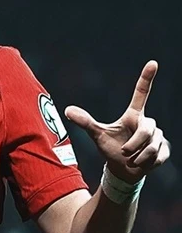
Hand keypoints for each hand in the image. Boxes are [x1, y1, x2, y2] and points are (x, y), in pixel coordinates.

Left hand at [65, 60, 169, 182]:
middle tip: (124, 151)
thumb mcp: (97, 135)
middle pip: (147, 130)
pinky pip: (157, 155)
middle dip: (134, 144)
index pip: (141, 93)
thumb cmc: (110, 148)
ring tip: (131, 158)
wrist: (122, 170)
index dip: (146, 78)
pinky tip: (141, 163)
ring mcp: (159, 137)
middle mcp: (148, 123)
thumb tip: (67, 109)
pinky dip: (145, 163)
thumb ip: (86, 122)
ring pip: (152, 145)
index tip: (152, 62)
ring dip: (137, 156)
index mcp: (133, 115)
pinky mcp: (165, 150)